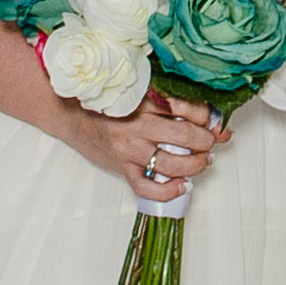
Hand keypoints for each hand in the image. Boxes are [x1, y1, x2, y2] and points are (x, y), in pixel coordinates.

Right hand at [80, 79, 226, 201]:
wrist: (70, 113)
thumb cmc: (107, 104)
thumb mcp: (138, 93)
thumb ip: (167, 102)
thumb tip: (206, 116)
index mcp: (146, 100)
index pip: (188, 109)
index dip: (209, 118)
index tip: (215, 124)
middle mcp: (138, 124)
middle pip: (185, 136)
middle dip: (206, 142)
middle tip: (211, 143)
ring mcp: (129, 148)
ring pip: (171, 163)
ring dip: (195, 165)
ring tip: (203, 162)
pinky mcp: (121, 167)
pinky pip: (146, 187)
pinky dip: (168, 191)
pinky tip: (181, 186)